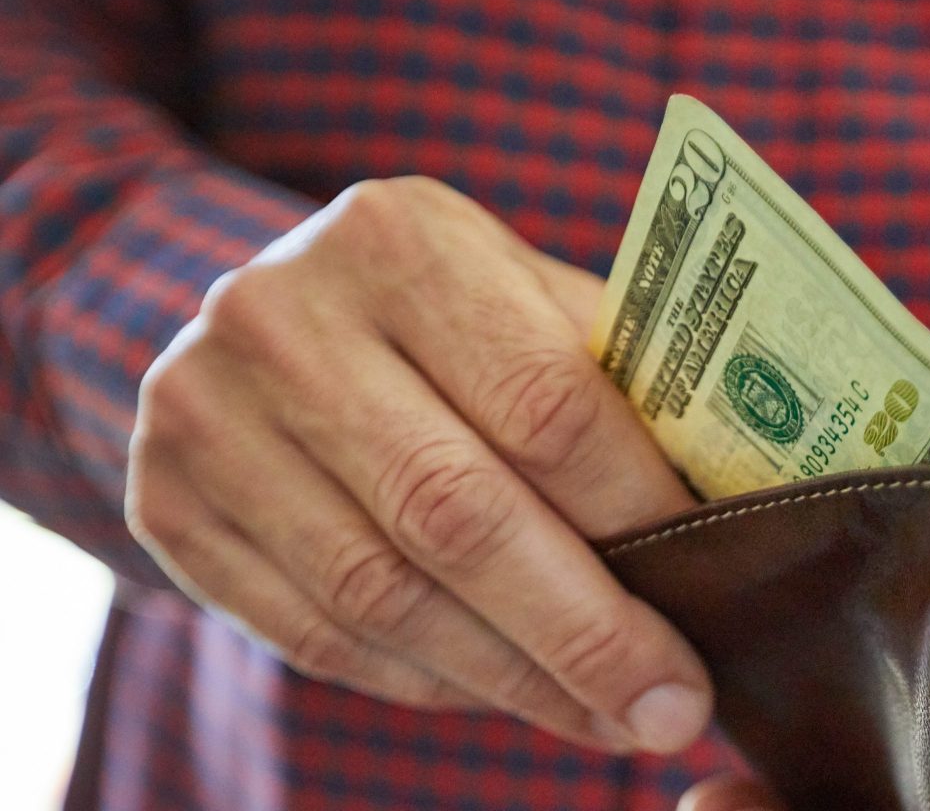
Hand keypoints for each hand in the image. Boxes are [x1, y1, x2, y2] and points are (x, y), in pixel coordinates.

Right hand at [126, 176, 710, 754]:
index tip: (717, 583)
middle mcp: (281, 314)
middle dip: (585, 632)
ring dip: (514, 680)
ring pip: (383, 594)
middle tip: (673, 709)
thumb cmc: (444, 312)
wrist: (265, 312)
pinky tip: (504, 692)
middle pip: (457, 512)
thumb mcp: (526, 299)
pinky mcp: (165, 504)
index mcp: (401, 237)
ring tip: (609, 719)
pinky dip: (428, 682)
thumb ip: (616, 384)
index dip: (638, 510)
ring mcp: (201, 411)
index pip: (543, 399)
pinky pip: (316, 634)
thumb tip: (736, 516)